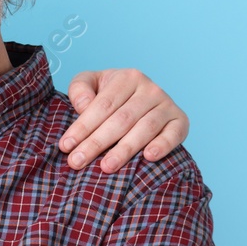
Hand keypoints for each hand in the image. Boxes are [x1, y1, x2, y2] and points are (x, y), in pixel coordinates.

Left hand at [62, 69, 188, 172]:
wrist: (142, 99)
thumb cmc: (110, 95)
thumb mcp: (91, 83)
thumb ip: (80, 89)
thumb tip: (83, 106)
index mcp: (127, 78)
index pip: (102, 105)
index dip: (83, 126)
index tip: (65, 146)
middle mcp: (150, 89)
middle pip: (121, 120)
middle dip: (96, 143)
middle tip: (77, 162)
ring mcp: (167, 105)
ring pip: (144, 129)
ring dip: (125, 150)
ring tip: (106, 167)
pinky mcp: (181, 121)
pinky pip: (173, 134)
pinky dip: (163, 145)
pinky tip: (148, 157)